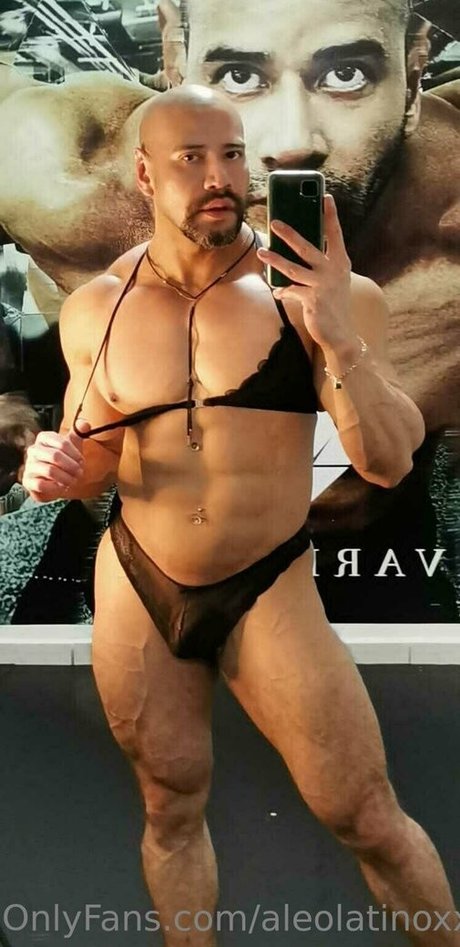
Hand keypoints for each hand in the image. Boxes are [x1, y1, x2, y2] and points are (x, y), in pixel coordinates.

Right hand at [22, 419, 89, 501]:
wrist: (54, 480)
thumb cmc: (64, 459)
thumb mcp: (73, 445)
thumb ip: (79, 433)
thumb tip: (85, 424)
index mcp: (44, 437)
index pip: (62, 443)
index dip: (75, 454)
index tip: (81, 461)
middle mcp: (34, 450)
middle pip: (55, 456)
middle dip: (71, 466)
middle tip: (80, 473)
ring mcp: (29, 465)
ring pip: (49, 471)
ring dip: (66, 478)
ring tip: (73, 481)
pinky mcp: (27, 480)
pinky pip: (41, 484)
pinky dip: (55, 487)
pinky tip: (61, 487)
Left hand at [257, 194, 354, 350]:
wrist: (341, 333)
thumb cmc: (333, 303)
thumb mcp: (332, 280)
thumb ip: (319, 265)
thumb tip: (295, 251)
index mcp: (341, 262)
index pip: (335, 234)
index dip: (330, 215)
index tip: (325, 196)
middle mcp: (333, 271)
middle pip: (308, 247)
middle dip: (290, 233)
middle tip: (274, 221)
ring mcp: (323, 285)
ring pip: (293, 268)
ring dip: (275, 260)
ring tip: (261, 252)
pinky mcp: (313, 299)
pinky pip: (291, 290)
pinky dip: (283, 291)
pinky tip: (278, 292)